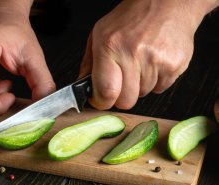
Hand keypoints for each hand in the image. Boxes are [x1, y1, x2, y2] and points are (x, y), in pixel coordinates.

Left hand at [79, 0, 215, 109]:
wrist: (168, 2)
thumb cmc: (131, 18)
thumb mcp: (100, 34)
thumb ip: (88, 63)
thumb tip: (81, 86)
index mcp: (110, 46)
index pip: (106, 91)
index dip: (101, 102)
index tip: (100, 99)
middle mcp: (133, 53)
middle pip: (126, 101)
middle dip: (121, 97)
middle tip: (121, 82)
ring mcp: (156, 60)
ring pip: (143, 95)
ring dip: (139, 85)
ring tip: (140, 64)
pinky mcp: (175, 65)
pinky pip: (160, 89)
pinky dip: (155, 81)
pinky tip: (153, 63)